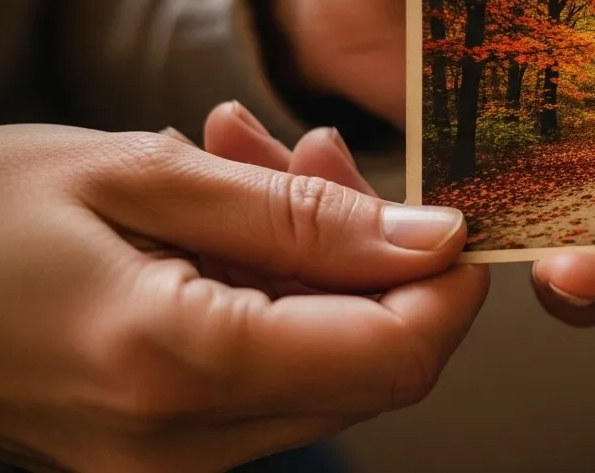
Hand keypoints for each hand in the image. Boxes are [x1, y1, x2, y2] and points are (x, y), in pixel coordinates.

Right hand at [0, 105, 485, 472]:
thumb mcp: (142, 176)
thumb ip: (305, 217)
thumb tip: (434, 240)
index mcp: (180, 370)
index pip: (395, 355)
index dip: (449, 282)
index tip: (452, 206)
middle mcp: (181, 448)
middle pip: (372, 366)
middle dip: (377, 255)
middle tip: (313, 153)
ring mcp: (166, 463)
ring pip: (323, 367)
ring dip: (316, 260)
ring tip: (244, 160)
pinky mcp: (156, 452)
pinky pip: (264, 375)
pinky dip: (269, 292)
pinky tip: (218, 213)